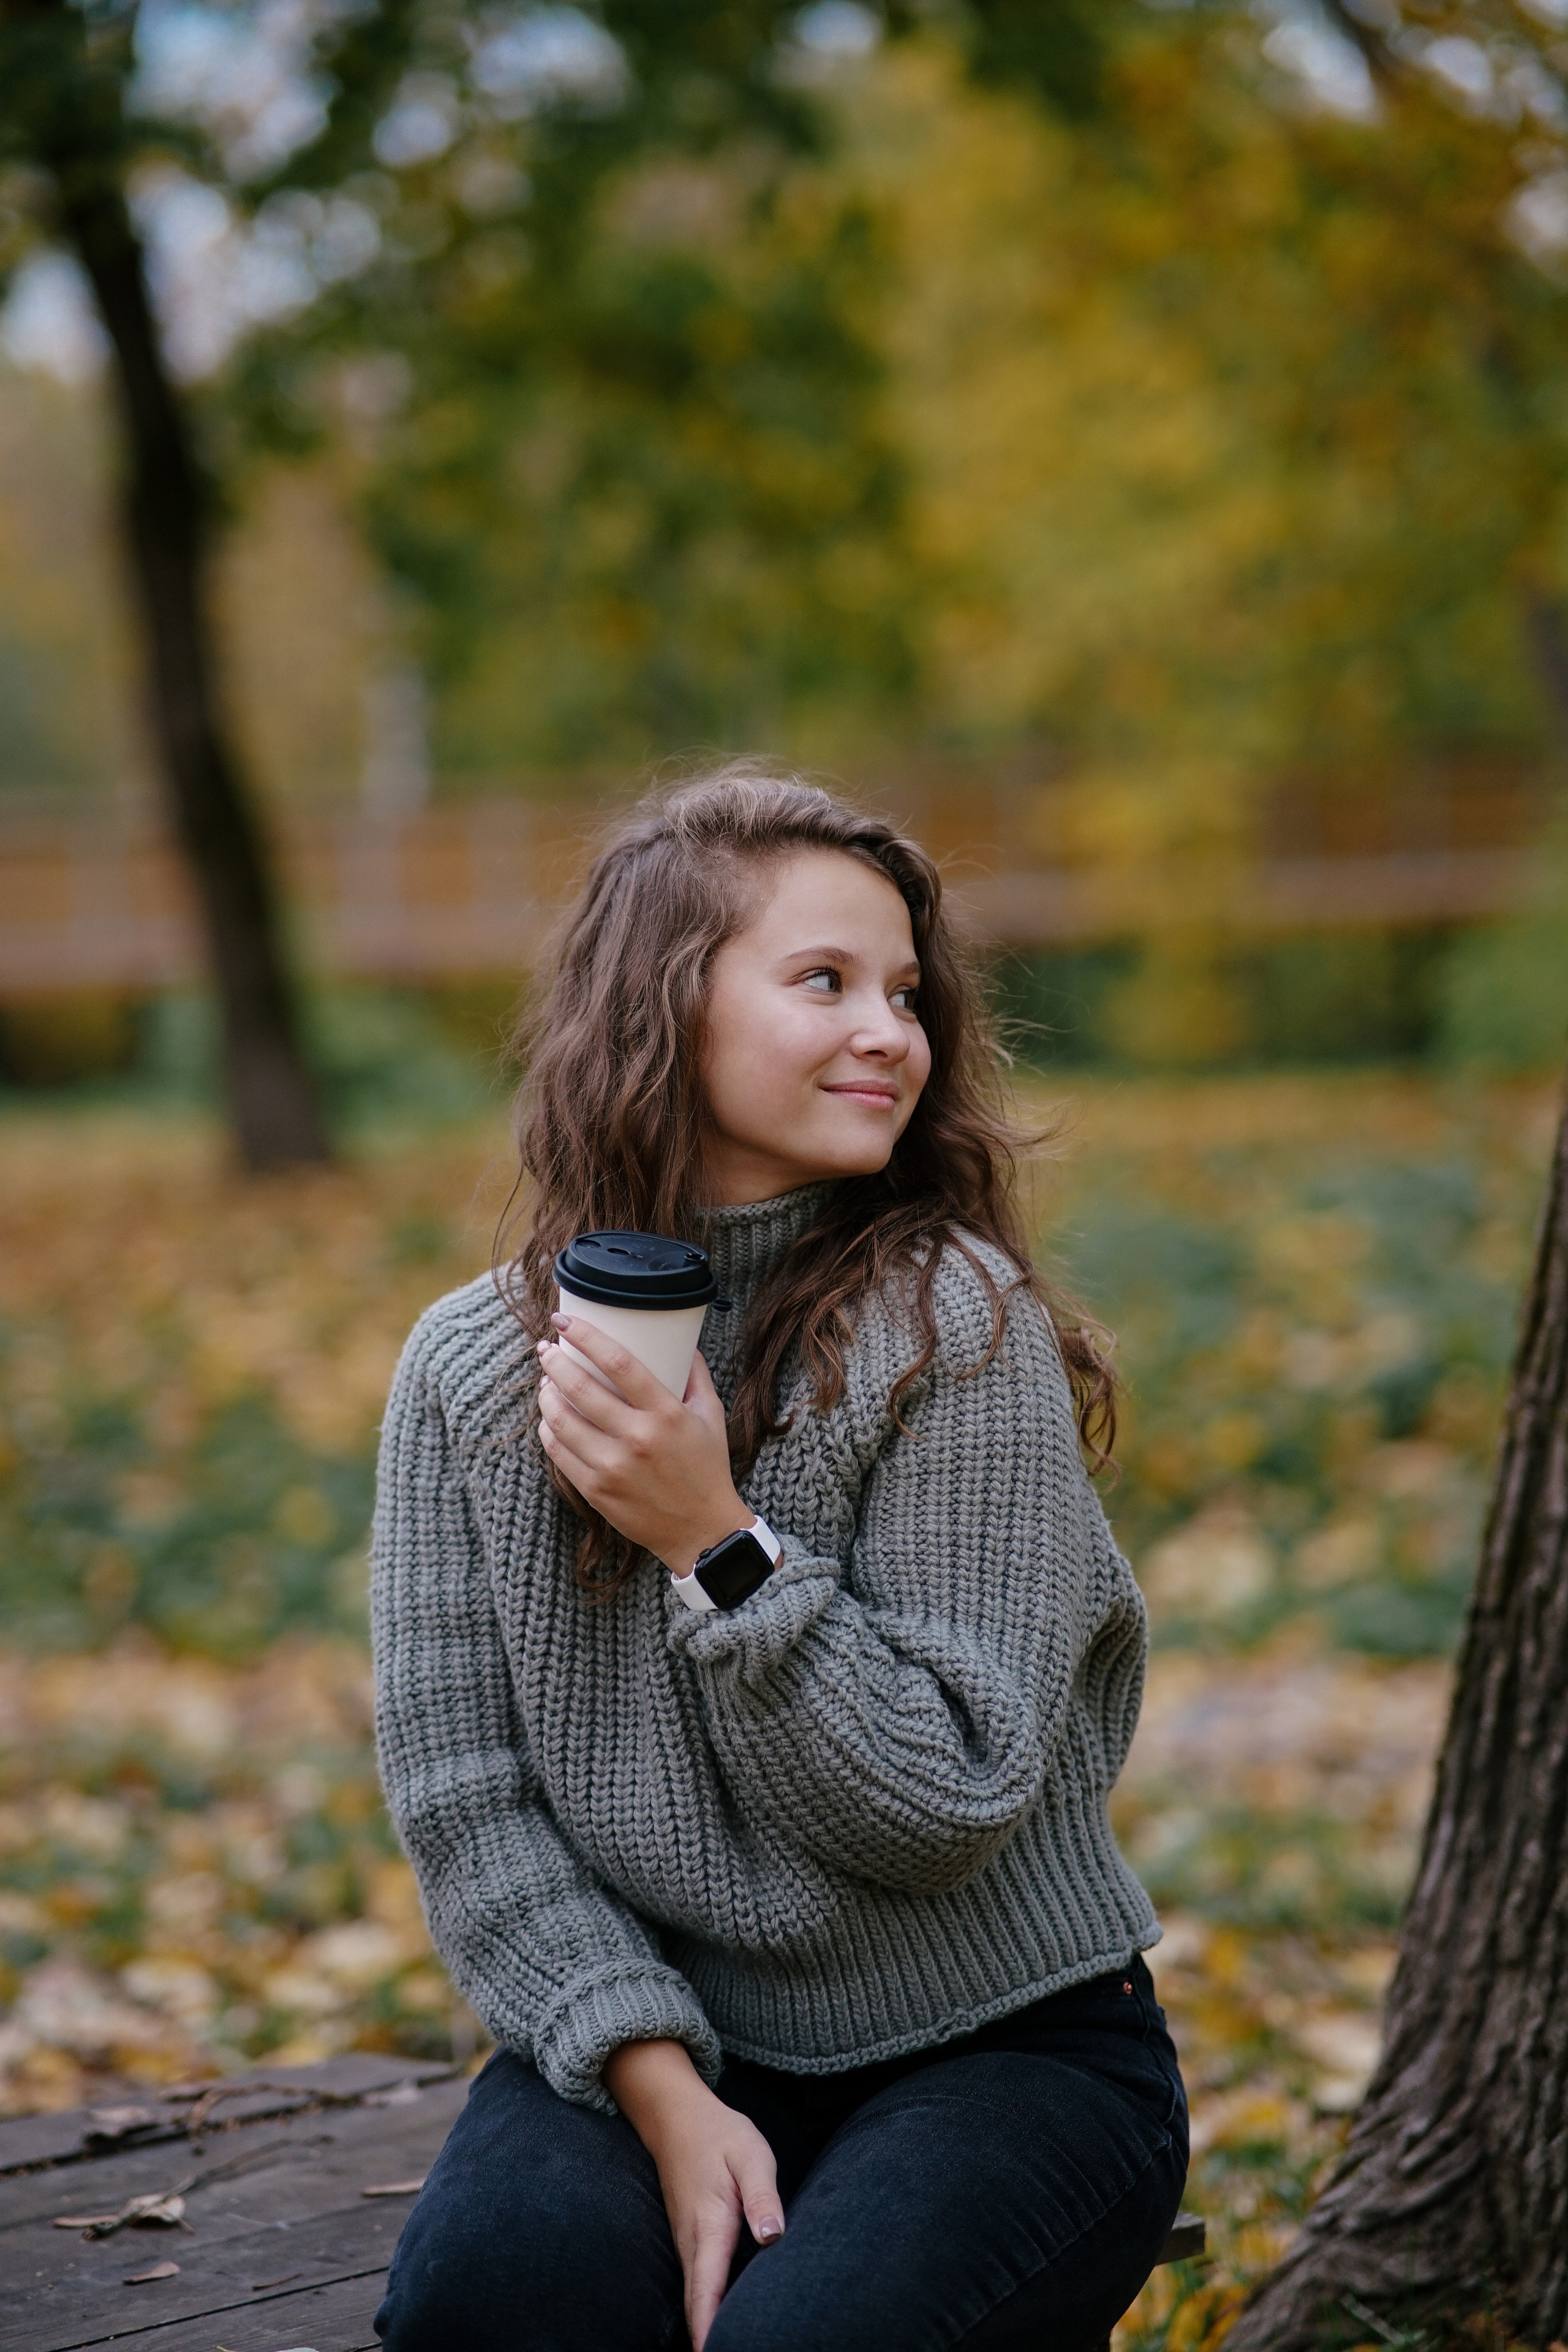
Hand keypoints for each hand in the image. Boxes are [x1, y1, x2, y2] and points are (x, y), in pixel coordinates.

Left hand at [536, 1315, 749, 1575]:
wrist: (703, 1531)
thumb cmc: (707, 1468)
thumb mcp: (711, 1416)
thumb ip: (695, 1375)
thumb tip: (681, 1341)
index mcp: (666, 1413)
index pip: (618, 1362)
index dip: (586, 1336)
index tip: (565, 1320)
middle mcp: (637, 1438)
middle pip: (580, 1387)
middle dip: (554, 1361)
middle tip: (546, 1348)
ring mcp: (613, 1467)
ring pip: (560, 1421)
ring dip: (546, 1394)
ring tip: (546, 1382)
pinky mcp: (596, 1491)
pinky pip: (558, 1453)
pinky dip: (548, 1430)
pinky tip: (549, 1419)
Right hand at [604, 2039, 783, 2349]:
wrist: (676, 2118)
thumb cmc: (720, 2136)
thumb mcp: (750, 2154)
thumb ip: (762, 2196)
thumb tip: (773, 2238)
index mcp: (710, 2226)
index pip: (707, 2291)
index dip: (710, 2330)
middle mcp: (692, 2244)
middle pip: (699, 2306)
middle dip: (711, 2339)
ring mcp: (687, 2244)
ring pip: (697, 2298)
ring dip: (710, 2326)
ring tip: (736, 2345)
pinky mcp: (690, 2242)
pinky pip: (698, 2285)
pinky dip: (707, 2309)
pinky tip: (724, 2324)